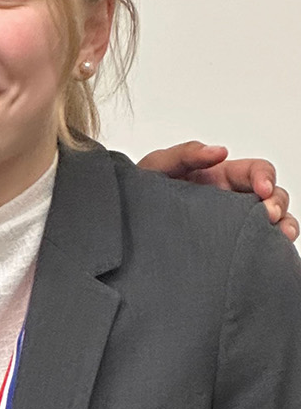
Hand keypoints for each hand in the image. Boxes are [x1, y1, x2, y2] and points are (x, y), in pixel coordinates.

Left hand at [137, 141, 298, 241]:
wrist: (124, 227)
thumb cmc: (143, 192)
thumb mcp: (158, 166)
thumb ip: (185, 153)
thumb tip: (219, 151)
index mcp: (222, 178)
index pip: (256, 171)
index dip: (265, 176)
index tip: (262, 189)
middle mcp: (234, 201)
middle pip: (273, 198)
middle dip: (277, 204)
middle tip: (268, 215)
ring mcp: (233, 226)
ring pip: (273, 225)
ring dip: (283, 227)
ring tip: (278, 237)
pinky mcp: (227, 250)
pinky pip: (258, 250)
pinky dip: (272, 252)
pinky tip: (269, 256)